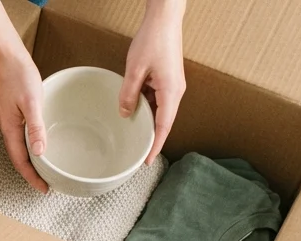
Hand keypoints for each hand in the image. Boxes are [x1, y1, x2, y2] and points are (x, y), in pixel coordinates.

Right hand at [0, 50, 48, 192]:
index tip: (44, 189)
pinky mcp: (15, 114)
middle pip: (19, 159)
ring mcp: (11, 122)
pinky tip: (40, 146)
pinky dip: (31, 148)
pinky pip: (23, 138)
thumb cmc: (19, 76)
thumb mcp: (31, 102)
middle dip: (32, 174)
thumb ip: (36, 127)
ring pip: (21, 149)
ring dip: (32, 162)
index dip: (32, 178)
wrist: (8, 58)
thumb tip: (40, 151)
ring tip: (44, 171)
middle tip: (46, 184)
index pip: (21, 162)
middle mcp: (9, 129)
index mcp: (11, 130)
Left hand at [120, 0, 185, 163]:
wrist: (165, 19)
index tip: (148, 161)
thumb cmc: (153, 40)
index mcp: (171, 92)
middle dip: (151, 137)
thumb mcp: (135, 70)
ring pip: (159, 110)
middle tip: (137, 153)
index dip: (155, 145)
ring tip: (132, 133)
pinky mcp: (168, 79)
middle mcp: (176, 91)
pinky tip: (133, 108)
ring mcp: (173, 85)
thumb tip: (125, 113)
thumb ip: (129, 94)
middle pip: (163, 121)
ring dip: (147, 120)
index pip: (164, 127)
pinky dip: (147, 106)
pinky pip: (157, 98)